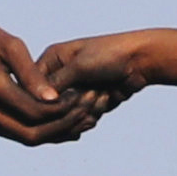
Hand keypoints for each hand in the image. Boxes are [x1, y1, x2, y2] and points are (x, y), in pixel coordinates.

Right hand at [0, 18, 90, 144]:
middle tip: (91, 111)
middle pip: (32, 134)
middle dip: (64, 126)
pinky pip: (18, 133)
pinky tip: (66, 119)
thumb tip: (54, 99)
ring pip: (26, 139)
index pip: (34, 111)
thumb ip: (32, 73)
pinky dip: (43, 129)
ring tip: (85, 116)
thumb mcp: (8, 45)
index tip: (86, 94)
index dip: (64, 109)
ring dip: (57, 132)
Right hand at [36, 31, 164, 108]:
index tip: (60, 101)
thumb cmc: (110, 54)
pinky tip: (107, 98)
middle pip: (50, 108)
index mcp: (51, 61)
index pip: (34, 88)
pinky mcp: (87, 104)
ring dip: (87, 109)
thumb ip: (54, 85)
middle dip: (72, 106)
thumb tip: (34, 104)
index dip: (44, 100)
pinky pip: (82, 120)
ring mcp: (73, 92)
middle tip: (92, 93)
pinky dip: (95, 113)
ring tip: (102, 93)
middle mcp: (59, 78)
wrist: (142, 60)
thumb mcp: (78, 66)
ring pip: (67, 117)